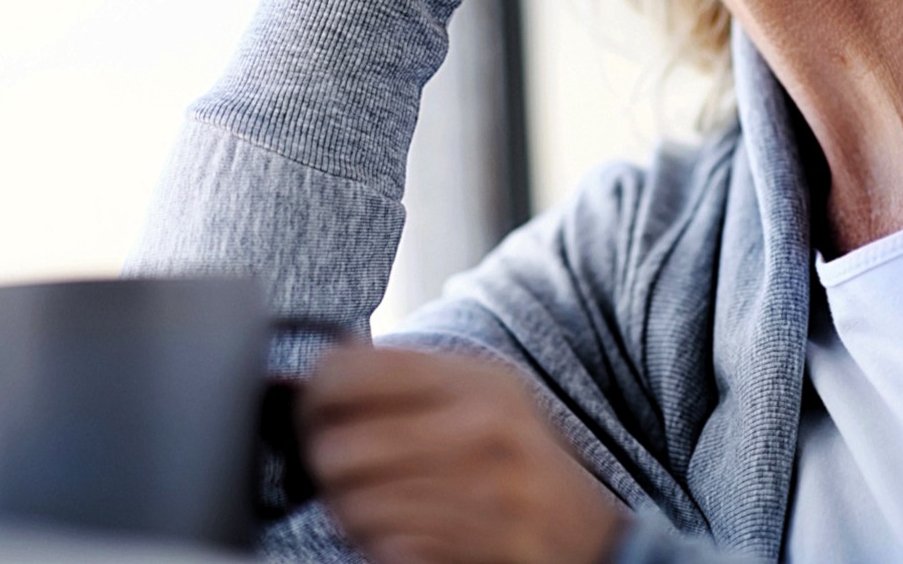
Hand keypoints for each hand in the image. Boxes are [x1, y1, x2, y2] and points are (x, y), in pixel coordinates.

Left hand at [298, 344, 629, 563]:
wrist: (589, 538)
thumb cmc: (522, 462)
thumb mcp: (488, 394)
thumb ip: (415, 374)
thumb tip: (331, 359)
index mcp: (474, 381)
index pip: (350, 372)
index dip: (315, 391)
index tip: (314, 405)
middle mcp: (477, 432)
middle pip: (339, 445)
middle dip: (321, 460)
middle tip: (329, 463)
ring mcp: (478, 497)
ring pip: (353, 503)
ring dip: (346, 508)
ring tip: (368, 500)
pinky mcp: (471, 550)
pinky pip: (382, 547)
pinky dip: (375, 543)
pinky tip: (396, 531)